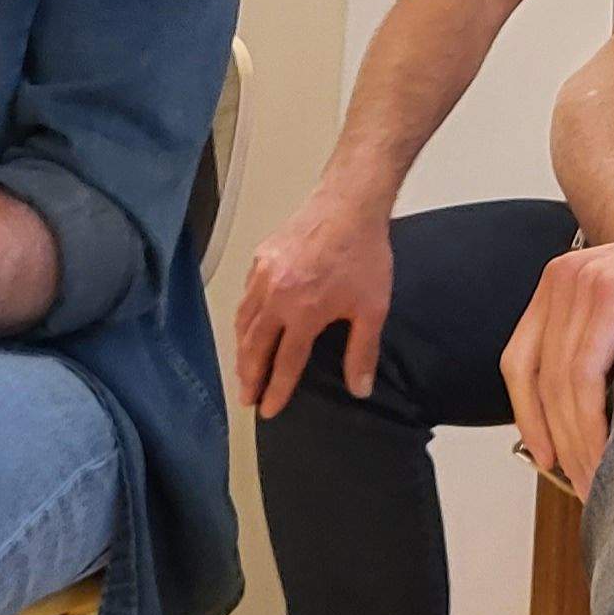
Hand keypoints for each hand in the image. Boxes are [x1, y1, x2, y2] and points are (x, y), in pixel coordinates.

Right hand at [231, 185, 395, 416]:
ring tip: (243, 370)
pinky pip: (246, 296)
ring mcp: (264, 275)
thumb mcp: (372, 308)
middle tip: (246, 398)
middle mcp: (276, 296)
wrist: (349, 204)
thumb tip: (360, 390)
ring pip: (243, 321)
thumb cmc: (364, 255)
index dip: (276, 390)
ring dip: (242, 350)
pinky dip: (244, 318)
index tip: (268, 410)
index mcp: (303, 313)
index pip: (284, 362)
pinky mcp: (260, 258)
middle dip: (249, 376)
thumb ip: (362, 351)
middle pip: (254, 346)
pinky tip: (248, 327)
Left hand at [501, 221, 613, 496]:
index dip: (527, 415)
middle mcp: (564, 277)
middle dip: (553, 439)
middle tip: (581, 485)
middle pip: (533, 376)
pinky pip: (583, 375)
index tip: (545, 458)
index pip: (521, 360)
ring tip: (599, 482)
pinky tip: (607, 453)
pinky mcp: (612, 294)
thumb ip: (610, 350)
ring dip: (574, 442)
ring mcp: (585, 282)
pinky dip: (589, 423)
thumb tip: (592, 418)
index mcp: (564, 282)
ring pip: (558, 382)